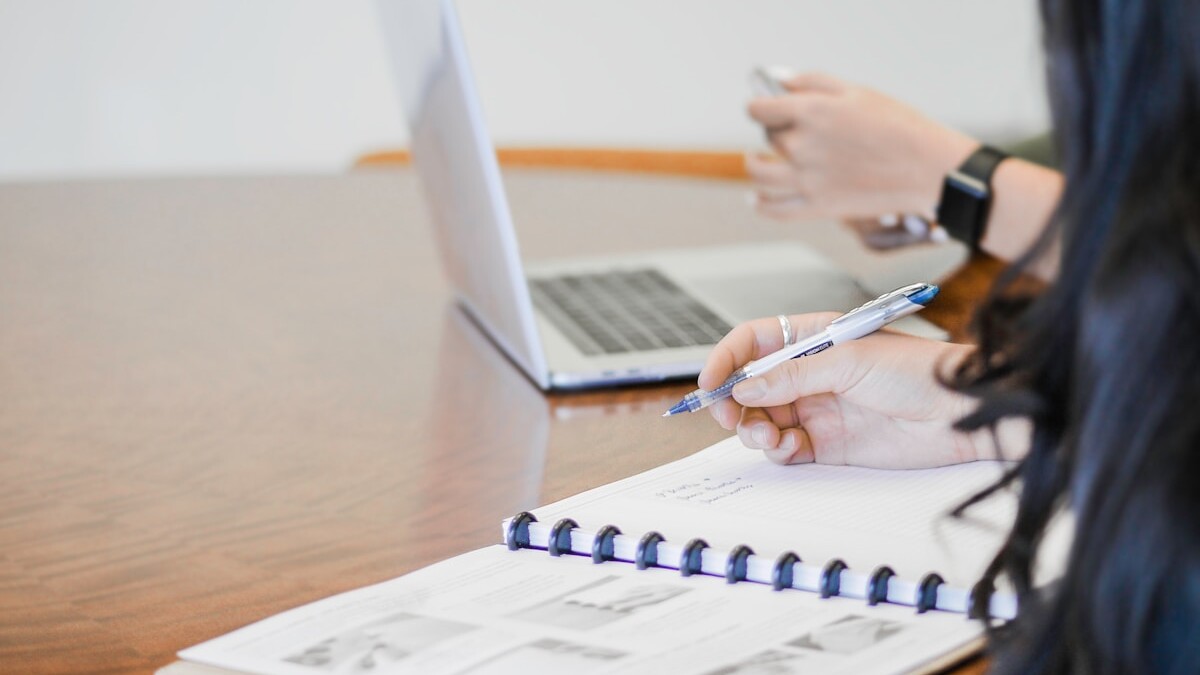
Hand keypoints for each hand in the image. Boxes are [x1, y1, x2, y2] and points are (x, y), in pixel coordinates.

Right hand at [700, 313, 991, 468]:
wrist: (962, 414)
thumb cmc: (919, 371)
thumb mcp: (849, 362)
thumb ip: (792, 376)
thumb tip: (744, 388)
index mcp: (812, 338)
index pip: (754, 342)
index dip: (727, 359)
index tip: (709, 382)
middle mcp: (810, 373)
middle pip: (750, 386)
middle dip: (733, 402)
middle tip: (729, 417)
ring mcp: (817, 408)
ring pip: (762, 420)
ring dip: (753, 429)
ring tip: (766, 435)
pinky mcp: (827, 444)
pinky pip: (785, 448)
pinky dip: (776, 450)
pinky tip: (787, 447)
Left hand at [745, 73, 976, 221]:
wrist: (927, 167)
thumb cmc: (898, 125)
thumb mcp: (856, 91)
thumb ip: (812, 83)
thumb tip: (779, 83)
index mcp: (810, 112)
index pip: (759, 109)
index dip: (759, 105)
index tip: (763, 106)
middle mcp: (802, 146)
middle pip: (769, 137)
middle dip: (776, 130)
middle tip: (792, 129)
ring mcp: (807, 179)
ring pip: (759, 174)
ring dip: (754, 165)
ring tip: (756, 160)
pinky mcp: (817, 206)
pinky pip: (775, 209)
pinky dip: (761, 204)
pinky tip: (757, 197)